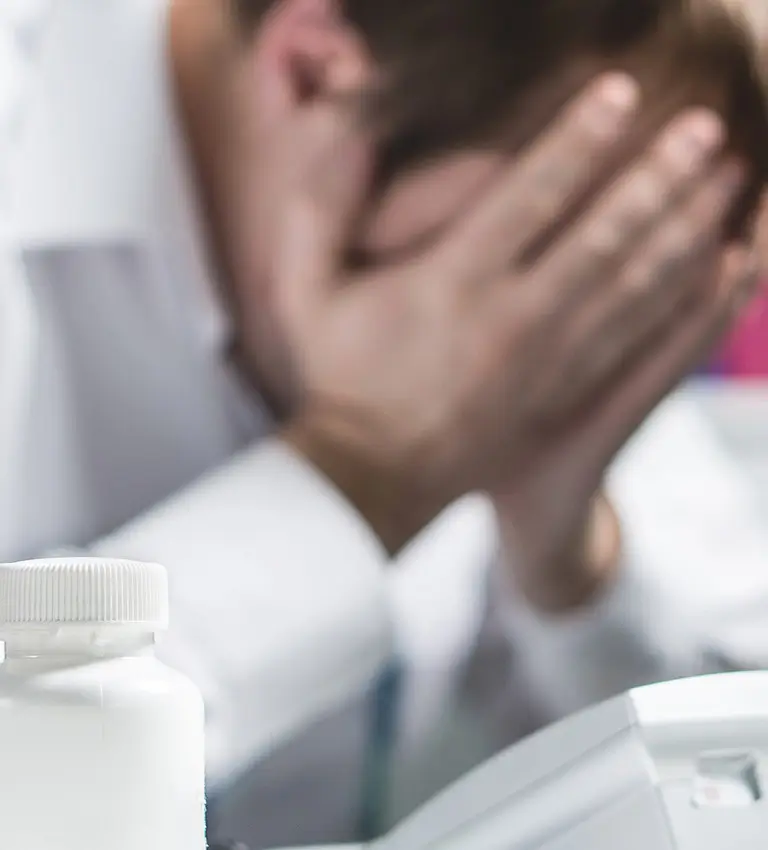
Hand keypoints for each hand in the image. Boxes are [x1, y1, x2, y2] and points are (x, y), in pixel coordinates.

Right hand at [275, 75, 750, 553]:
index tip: (621, 96)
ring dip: (685, 229)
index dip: (579, 139)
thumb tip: (352, 130)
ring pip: (633, 289)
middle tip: (704, 130)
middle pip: (603, 235)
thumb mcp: (305, 292)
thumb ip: (320, 207)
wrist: (372, 478)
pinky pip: (638, 347)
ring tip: (727, 184)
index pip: (530, 194)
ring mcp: (546, 367)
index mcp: (448, 283)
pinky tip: (715, 270)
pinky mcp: (564, 402)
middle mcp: (510, 319)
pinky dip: (684, 305)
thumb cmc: (339, 378)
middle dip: (659, 176)